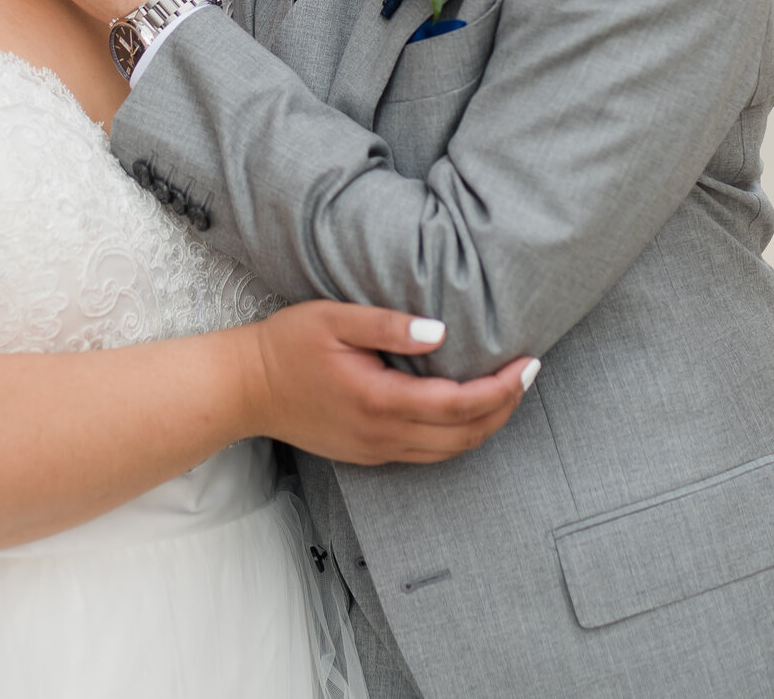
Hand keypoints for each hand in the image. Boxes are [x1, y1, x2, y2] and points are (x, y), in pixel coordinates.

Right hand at [241, 301, 535, 465]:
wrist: (245, 388)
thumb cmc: (287, 346)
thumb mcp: (334, 319)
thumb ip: (388, 325)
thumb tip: (440, 332)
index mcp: (379, 400)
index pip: (459, 403)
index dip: (502, 388)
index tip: (528, 365)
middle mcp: (383, 435)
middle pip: (466, 435)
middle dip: (505, 408)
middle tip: (528, 376)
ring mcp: (377, 450)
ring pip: (451, 451)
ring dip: (486, 426)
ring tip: (507, 393)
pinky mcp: (369, 455)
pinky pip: (428, 454)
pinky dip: (459, 436)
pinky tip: (466, 411)